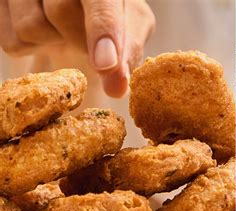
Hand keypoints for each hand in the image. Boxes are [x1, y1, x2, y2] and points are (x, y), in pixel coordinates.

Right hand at [0, 0, 154, 97]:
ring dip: (55, 41)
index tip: (106, 63)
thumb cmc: (112, 12)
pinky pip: (13, 43)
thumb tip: (116, 87)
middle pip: (61, 13)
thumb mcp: (132, 22)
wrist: (82, 3)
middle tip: (93, 37)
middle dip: (81, 38)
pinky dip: (35, 48)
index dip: (102, 29)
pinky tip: (48, 30)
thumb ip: (128, 49)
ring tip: (67, 27)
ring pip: (31, 28)